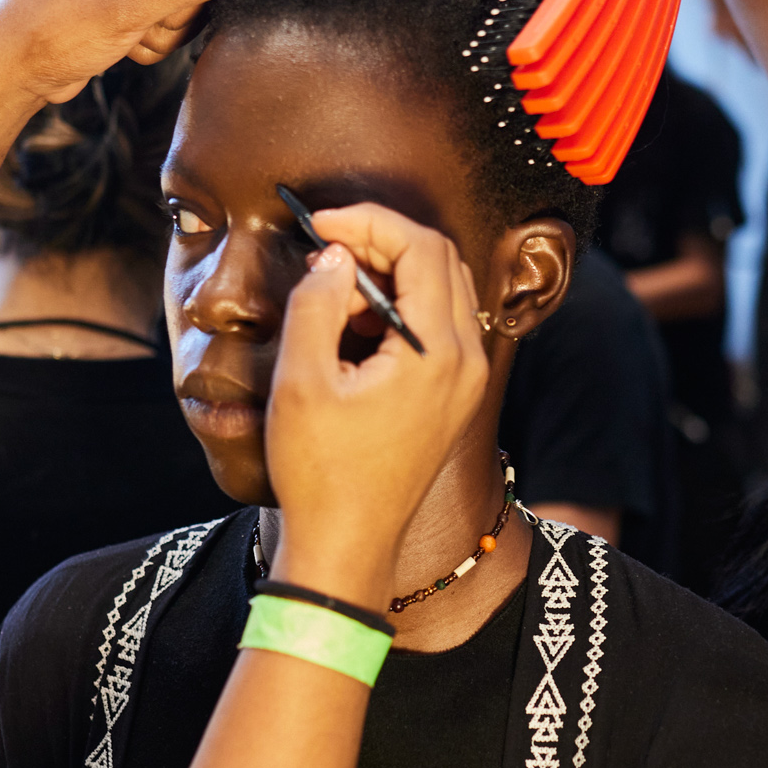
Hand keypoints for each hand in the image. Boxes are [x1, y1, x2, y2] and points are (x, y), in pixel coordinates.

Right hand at [265, 204, 486, 604]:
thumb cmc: (321, 473)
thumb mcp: (301, 381)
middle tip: (325, 246)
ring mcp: (465, 380)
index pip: (422, 248)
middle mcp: (466, 361)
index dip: (370, 222)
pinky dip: (399, 307)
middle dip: (382, 239)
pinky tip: (352, 326)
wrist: (347, 546)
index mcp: (437, 353)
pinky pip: (438, 325)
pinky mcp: (453, 396)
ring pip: (442, 289)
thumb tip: (334, 256)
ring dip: (390, 273)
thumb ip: (318, 304)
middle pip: (440, 260)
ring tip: (332, 291)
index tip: (320, 223)